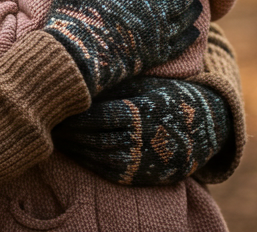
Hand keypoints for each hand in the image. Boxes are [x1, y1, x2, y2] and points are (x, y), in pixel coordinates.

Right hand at [42, 0, 203, 96]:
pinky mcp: (152, 59)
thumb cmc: (72, 24)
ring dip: (193, 7)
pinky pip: (179, 46)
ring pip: (184, 19)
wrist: (74, 65)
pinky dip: (189, 36)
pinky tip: (194, 32)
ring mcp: (155, 38)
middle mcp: (152, 15)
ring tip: (198, 1)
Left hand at [54, 76, 231, 185]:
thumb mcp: (145, 85)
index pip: (94, 117)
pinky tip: (78, 152)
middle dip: (69, 132)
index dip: (73, 114)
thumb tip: (80, 80)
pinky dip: (90, 162)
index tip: (56, 105)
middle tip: (49, 122)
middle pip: (91, 138)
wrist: (208, 126)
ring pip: (97, 157)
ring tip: (59, 137)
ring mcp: (141, 161)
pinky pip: (108, 171)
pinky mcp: (143, 175)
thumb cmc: (170, 97)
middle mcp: (138, 140)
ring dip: (75, 149)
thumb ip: (115, 86)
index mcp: (138, 113)